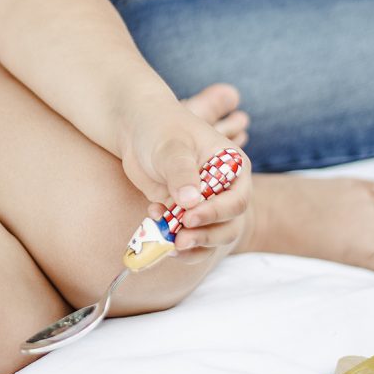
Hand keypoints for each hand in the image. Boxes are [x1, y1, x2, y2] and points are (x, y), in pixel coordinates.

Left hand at [120, 83, 252, 254]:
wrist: (136, 129)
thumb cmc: (161, 129)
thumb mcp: (172, 146)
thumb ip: (182, 173)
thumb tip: (191, 202)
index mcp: (233, 167)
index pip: (237, 200)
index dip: (216, 213)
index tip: (189, 218)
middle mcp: (225, 190)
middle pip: (229, 225)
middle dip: (206, 236)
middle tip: (179, 240)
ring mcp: (205, 204)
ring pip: (210, 236)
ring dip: (191, 244)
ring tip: (168, 242)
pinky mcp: (184, 214)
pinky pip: (186, 236)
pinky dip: (172, 237)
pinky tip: (153, 220)